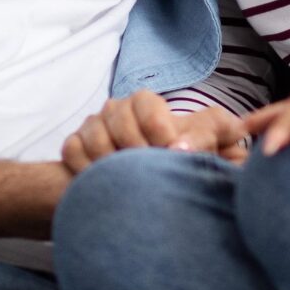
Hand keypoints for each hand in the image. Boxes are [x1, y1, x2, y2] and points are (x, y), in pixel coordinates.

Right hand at [61, 91, 250, 172]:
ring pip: (92, 133)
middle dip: (135, 149)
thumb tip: (203, 139)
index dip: (158, 130)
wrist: (156, 186)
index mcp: (148, 104)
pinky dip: (86, 168)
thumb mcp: (211, 141)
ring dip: (111, 160)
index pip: (146, 105)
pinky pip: (71, 150)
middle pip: (115, 117)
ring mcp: (93, 127)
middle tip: (149, 171)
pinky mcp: (75, 145)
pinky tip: (106, 184)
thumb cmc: (190, 158)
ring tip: (130, 180)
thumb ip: (217, 133)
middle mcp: (118, 109)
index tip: (170, 153)